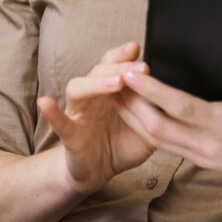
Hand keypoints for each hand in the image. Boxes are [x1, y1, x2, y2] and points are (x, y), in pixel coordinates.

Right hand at [37, 42, 155, 194]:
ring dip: (96, 83)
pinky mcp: (70, 136)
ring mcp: (79, 113)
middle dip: (119, 67)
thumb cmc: (121, 144)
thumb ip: (155, 110)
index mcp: (111, 91)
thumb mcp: (147, 127)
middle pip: (98, 71)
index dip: (125, 56)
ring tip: (115, 84)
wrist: (98, 172)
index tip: (139, 48)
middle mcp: (93, 96)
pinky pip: (60, 122)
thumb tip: (176, 93)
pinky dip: (52, 112)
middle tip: (140, 67)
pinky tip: (45, 103)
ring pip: (79, 89)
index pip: (115, 65)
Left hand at [115, 35, 221, 186]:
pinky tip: (137, 113)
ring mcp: (203, 155)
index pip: (179, 107)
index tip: (131, 74)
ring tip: (115, 95)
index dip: (152, 91)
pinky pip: (167, 146)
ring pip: (157, 140)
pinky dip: (147, 129)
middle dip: (130, 104)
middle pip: (157, 127)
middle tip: (112, 81)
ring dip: (134, 118)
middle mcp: (209, 143)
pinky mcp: (202, 161)